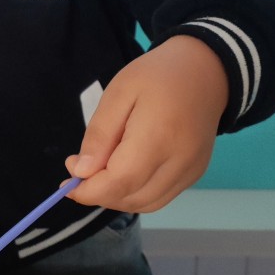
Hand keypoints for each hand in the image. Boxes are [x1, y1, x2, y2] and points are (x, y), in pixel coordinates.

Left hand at [64, 36, 228, 213]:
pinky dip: (136, 193)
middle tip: (80, 168)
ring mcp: (191, 170)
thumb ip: (100, 134)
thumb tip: (82, 172)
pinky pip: (160, 197)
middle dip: (99, 193)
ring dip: (117, 197)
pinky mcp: (195, 173)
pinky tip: (125, 172)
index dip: (90, 190)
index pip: (120, 181)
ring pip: (146, 203)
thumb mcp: (119, 92)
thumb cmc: (157, 76)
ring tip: (101, 170)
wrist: (206, 71)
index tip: (68, 179)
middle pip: (131, 197)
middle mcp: (180, 161)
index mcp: (159, 136)